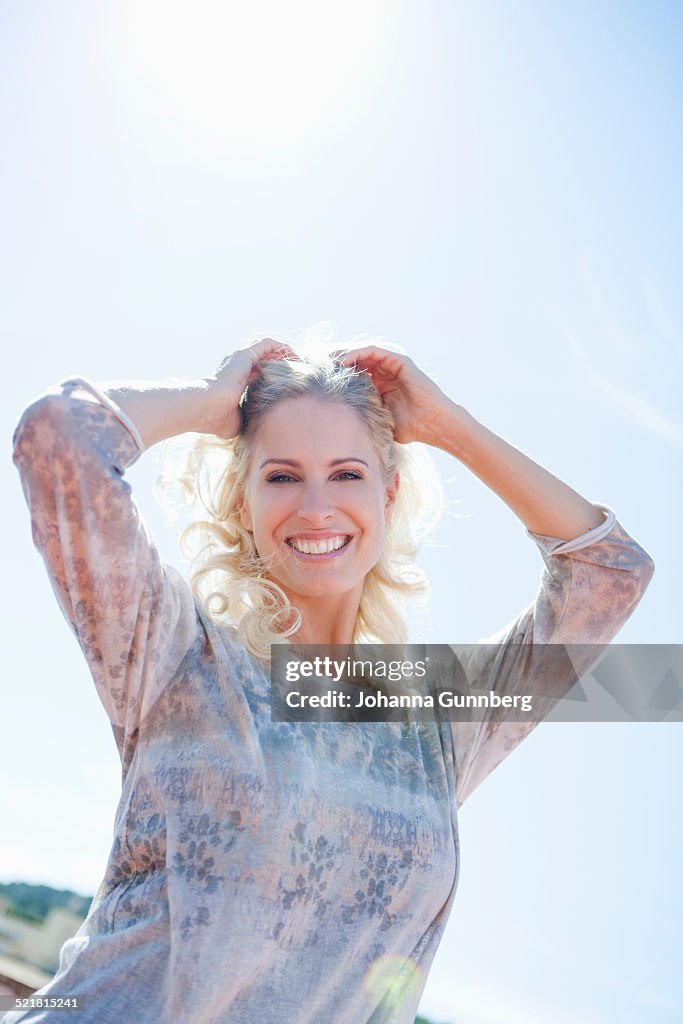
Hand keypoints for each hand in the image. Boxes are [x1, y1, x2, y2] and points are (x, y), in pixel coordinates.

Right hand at [204, 338, 297, 438]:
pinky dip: (282, 348)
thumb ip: (249, 422)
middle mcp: (237, 368)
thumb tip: (260, 431)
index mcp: (235, 383)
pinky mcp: (245, 354)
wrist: (206, 407)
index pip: (258, 377)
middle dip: (282, 366)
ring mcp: (240, 359)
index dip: (274, 380)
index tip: (289, 387)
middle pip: (264, 362)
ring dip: (284, 355)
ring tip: (301, 363)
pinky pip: (268, 344)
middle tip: (299, 374)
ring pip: (268, 352)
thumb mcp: (238, 422)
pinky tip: (296, 355)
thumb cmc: (217, 419)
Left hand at [329, 345, 453, 444]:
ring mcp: (392, 365)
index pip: (353, 373)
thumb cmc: (410, 428)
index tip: (318, 378)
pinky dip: (357, 353)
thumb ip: (364, 415)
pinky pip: (373, 351)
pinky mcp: (399, 360)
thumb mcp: (379, 420)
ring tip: (327, 360)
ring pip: (362, 353)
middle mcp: (385, 372)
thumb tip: (339, 425)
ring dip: (343, 354)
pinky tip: (343, 361)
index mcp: (380, 384)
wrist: (433, 424)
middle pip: (355, 360)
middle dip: (336, 361)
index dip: (336, 374)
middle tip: (316, 364)